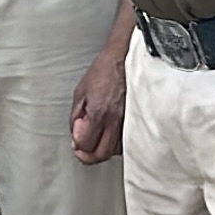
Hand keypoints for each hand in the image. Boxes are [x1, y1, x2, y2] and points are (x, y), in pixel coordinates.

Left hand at [69, 43, 128, 163]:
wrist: (127, 58)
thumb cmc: (104, 71)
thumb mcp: (80, 92)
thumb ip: (76, 117)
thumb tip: (76, 136)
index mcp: (98, 113)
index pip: (86, 145)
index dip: (78, 147)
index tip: (76, 144)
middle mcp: (116, 120)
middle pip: (102, 154)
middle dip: (89, 156)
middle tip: (83, 149)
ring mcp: (129, 122)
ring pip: (116, 150)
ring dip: (104, 148)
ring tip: (97, 139)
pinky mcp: (138, 120)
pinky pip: (127, 140)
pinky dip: (117, 142)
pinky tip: (110, 134)